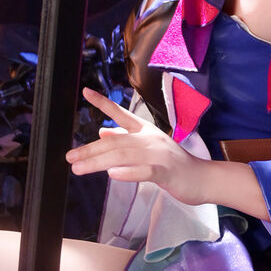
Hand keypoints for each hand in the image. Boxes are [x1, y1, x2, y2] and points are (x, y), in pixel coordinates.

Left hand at [67, 89, 212, 205]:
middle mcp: (150, 138)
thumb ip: (126, 138)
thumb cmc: (173, 164)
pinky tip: (112, 175)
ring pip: (124, 155)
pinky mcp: (165, 171)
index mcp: (146, 130)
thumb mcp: (148, 147)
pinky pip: (144, 170)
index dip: (103, 102)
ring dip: (99, 162)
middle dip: (90, 149)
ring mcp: (159, 154)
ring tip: (79, 168)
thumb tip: (102, 131)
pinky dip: (127, 172)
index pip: (121, 113)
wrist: (201, 178)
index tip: (85, 92)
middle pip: (116, 141)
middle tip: (70, 156)